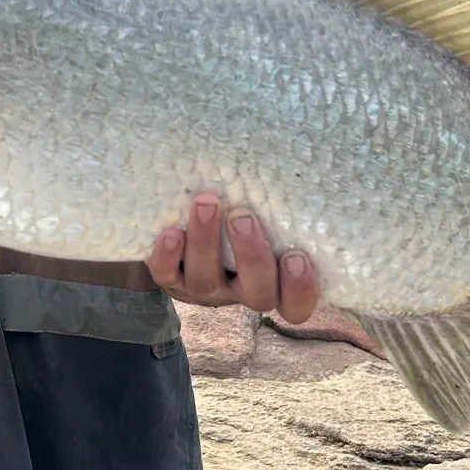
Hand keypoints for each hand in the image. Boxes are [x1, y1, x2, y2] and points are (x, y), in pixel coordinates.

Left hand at [148, 192, 317, 323]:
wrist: (196, 233)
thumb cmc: (249, 221)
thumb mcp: (272, 220)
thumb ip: (286, 208)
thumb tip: (303, 164)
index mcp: (276, 284)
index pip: (297, 305)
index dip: (300, 288)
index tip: (297, 255)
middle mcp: (243, 292)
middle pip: (256, 292)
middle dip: (251, 255)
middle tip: (243, 217)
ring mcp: (206, 289)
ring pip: (206, 279)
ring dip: (206, 242)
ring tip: (207, 204)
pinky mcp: (173, 281)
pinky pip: (167, 276)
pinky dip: (168, 256)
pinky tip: (172, 231)